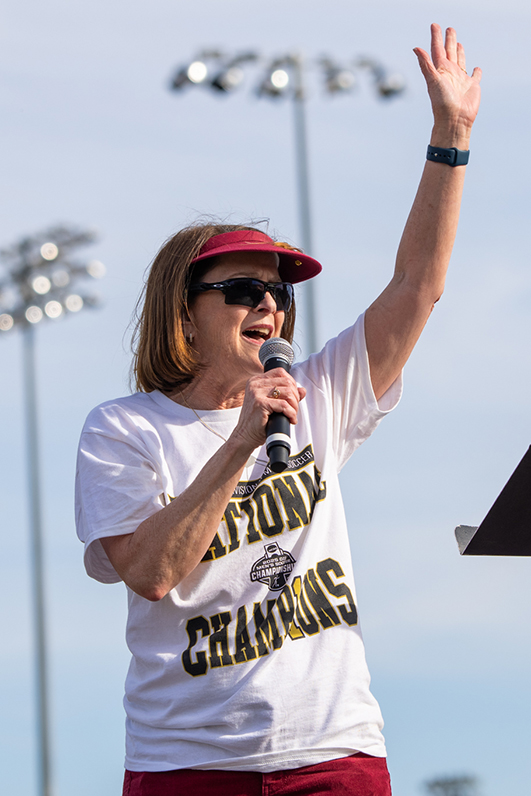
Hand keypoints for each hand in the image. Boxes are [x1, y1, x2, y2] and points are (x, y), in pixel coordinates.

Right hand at [231, 369, 305, 450]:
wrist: (244, 436)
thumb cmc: (257, 421)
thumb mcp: (272, 404)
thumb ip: (286, 395)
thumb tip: (302, 390)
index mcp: (256, 381)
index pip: (280, 372)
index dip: (292, 384)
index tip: (293, 397)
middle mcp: (255, 384)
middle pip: (287, 382)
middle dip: (295, 396)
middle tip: (293, 409)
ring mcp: (256, 393)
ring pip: (288, 393)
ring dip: (294, 406)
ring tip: (292, 415)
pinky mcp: (260, 404)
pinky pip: (284, 405)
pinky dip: (291, 413)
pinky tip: (290, 419)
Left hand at [414, 24, 481, 145]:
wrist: (454, 120)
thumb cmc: (442, 102)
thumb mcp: (433, 80)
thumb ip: (426, 64)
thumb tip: (416, 48)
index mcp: (440, 70)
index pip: (437, 49)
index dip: (436, 37)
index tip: (434, 25)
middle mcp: (450, 73)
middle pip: (449, 52)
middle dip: (448, 40)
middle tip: (449, 28)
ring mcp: (461, 80)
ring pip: (460, 61)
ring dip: (459, 52)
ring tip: (458, 44)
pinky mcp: (472, 86)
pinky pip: (475, 76)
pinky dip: (476, 71)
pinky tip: (476, 68)